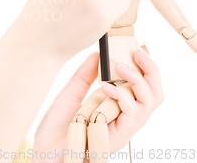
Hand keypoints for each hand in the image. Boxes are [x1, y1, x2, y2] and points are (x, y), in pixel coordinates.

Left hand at [32, 46, 162, 161]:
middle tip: (138, 52)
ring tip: (120, 66)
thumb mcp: (69, 96)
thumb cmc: (57, 129)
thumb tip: (97, 54)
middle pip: (154, 94)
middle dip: (151, 70)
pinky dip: (121, 95)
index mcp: (115, 107)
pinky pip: (131, 113)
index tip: (141, 47)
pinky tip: (105, 86)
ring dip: (137, 79)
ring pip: (149, 102)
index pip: (141, 87)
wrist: (45, 153)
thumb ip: (83, 77)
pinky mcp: (117, 137)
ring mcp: (122, 128)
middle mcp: (123, 118)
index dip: (146, 68)